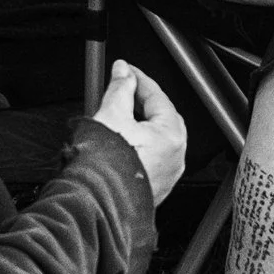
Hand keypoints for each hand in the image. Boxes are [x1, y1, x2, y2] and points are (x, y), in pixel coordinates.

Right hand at [94, 59, 185, 206]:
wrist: (97, 203)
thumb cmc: (106, 168)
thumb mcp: (111, 114)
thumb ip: (120, 88)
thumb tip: (123, 73)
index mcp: (171, 135)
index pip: (157, 96)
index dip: (138, 79)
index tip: (125, 70)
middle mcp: (175, 156)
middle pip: (161, 117)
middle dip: (141, 102)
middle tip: (123, 90)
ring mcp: (167, 175)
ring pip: (156, 139)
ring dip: (139, 124)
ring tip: (117, 116)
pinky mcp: (155, 188)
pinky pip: (151, 158)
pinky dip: (138, 145)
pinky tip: (121, 142)